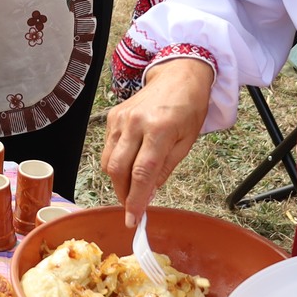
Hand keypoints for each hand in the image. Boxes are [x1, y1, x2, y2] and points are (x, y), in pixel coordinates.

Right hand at [103, 58, 213, 225]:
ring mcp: (121, 118)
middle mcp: (136, 123)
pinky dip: (115, 162)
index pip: (142, 173)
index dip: (135, 200)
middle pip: (118, 169)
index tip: (133, 220)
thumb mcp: (187, 142)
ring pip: (108, 160)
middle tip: (132, 206)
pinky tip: (128, 163)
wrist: (178, 76)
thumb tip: (147, 195)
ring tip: (131, 187)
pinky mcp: (113, 116)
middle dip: (123, 193)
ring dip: (117, 180)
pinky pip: (108, 147)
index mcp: (160, 129)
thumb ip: (165, 169)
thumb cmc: (189, 108)